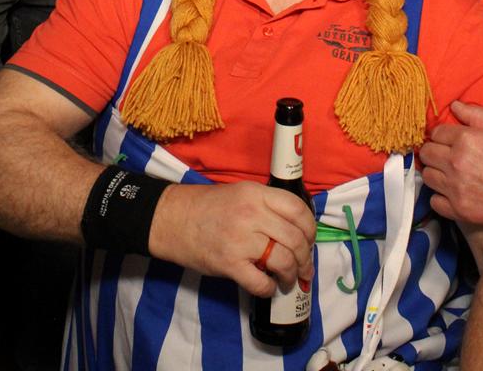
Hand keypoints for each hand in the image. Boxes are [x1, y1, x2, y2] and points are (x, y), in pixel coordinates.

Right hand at [149, 180, 315, 296]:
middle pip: (295, 239)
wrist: (172, 219)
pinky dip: (269, 289)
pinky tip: (267, 286)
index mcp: (256, 194)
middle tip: (304, 268)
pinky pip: (260, 282)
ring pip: (283, 261)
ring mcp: (241, 240)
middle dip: (305, 259)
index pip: (298, 210)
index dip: (310, 229)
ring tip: (288, 280)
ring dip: (291, 275)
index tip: (310, 241)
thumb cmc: (207, 206)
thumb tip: (294, 230)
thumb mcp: (240, 194)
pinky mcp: (229, 264)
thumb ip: (266, 206)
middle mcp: (252, 214)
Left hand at [420, 100, 482, 243]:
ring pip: (427, 176)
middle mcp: (456, 163)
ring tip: (449, 173)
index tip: (449, 140)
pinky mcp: (460, 211)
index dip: (442, 135)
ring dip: (435, 172)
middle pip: (426, 153)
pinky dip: (441, 197)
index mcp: (466, 140)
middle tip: (446, 155)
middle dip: (434, 151)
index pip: (436, 132)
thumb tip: (454, 106)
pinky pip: (435, 201)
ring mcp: (456, 189)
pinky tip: (453, 193)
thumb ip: (477, 114)